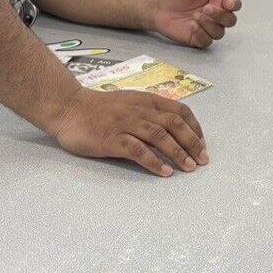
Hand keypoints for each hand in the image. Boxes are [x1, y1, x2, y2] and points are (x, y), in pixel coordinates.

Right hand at [50, 88, 207, 176]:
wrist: (69, 108)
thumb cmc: (99, 108)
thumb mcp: (129, 102)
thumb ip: (148, 111)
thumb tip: (172, 126)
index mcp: (146, 100)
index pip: (179, 110)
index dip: (194, 127)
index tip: (202, 143)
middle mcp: (139, 110)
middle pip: (174, 123)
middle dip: (192, 142)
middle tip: (203, 160)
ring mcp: (126, 124)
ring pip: (159, 136)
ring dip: (178, 152)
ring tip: (189, 167)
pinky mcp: (112, 139)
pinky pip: (138, 150)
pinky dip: (154, 161)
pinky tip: (164, 172)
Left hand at [152, 0, 240, 48]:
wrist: (160, 8)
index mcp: (216, 1)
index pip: (234, 5)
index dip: (235, 5)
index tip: (229, 3)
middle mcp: (215, 16)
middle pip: (230, 21)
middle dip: (221, 16)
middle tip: (206, 9)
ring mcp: (207, 28)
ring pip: (220, 33)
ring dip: (209, 25)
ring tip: (195, 16)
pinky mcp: (198, 38)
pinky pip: (207, 41)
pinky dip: (201, 33)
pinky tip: (192, 26)